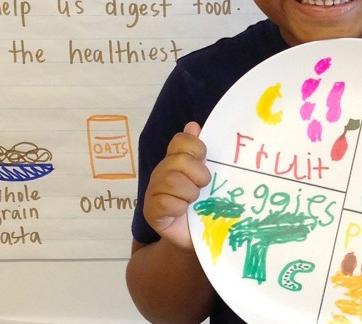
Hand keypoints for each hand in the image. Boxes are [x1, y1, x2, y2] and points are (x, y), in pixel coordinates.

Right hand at [142, 122, 211, 250]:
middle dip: (198, 174)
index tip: (205, 161)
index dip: (196, 148)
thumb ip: (202, 153)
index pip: (181, 140)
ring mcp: (154, 191)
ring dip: (190, 193)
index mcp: (176, 159)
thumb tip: (193, 125)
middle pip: (178, 160)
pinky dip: (179, 207)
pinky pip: (165, 203)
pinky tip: (183, 212)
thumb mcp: (210, 177)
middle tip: (203, 186)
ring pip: (172, 180)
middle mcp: (163, 171)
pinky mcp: (151, 212)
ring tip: (194, 201)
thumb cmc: (205, 204)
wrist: (198, 236)